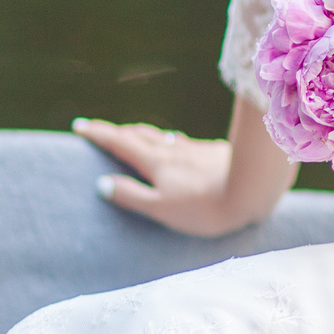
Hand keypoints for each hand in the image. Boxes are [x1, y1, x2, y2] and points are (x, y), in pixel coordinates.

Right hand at [75, 118, 260, 237]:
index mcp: (156, 162)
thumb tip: (102, 184)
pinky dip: (170, 141)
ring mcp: (195, 149)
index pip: (120, 143)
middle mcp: (174, 150)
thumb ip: (132, 196)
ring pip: (162, 137)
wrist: (254, 189)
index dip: (98, 134)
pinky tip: (178, 143)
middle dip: (117, 131)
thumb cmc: (206, 207)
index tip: (79, 126)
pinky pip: (184, 143)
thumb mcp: (162, 208)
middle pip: (140, 135)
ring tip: (133, 134)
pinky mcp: (215, 153)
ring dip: (143, 134)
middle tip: (99, 129)